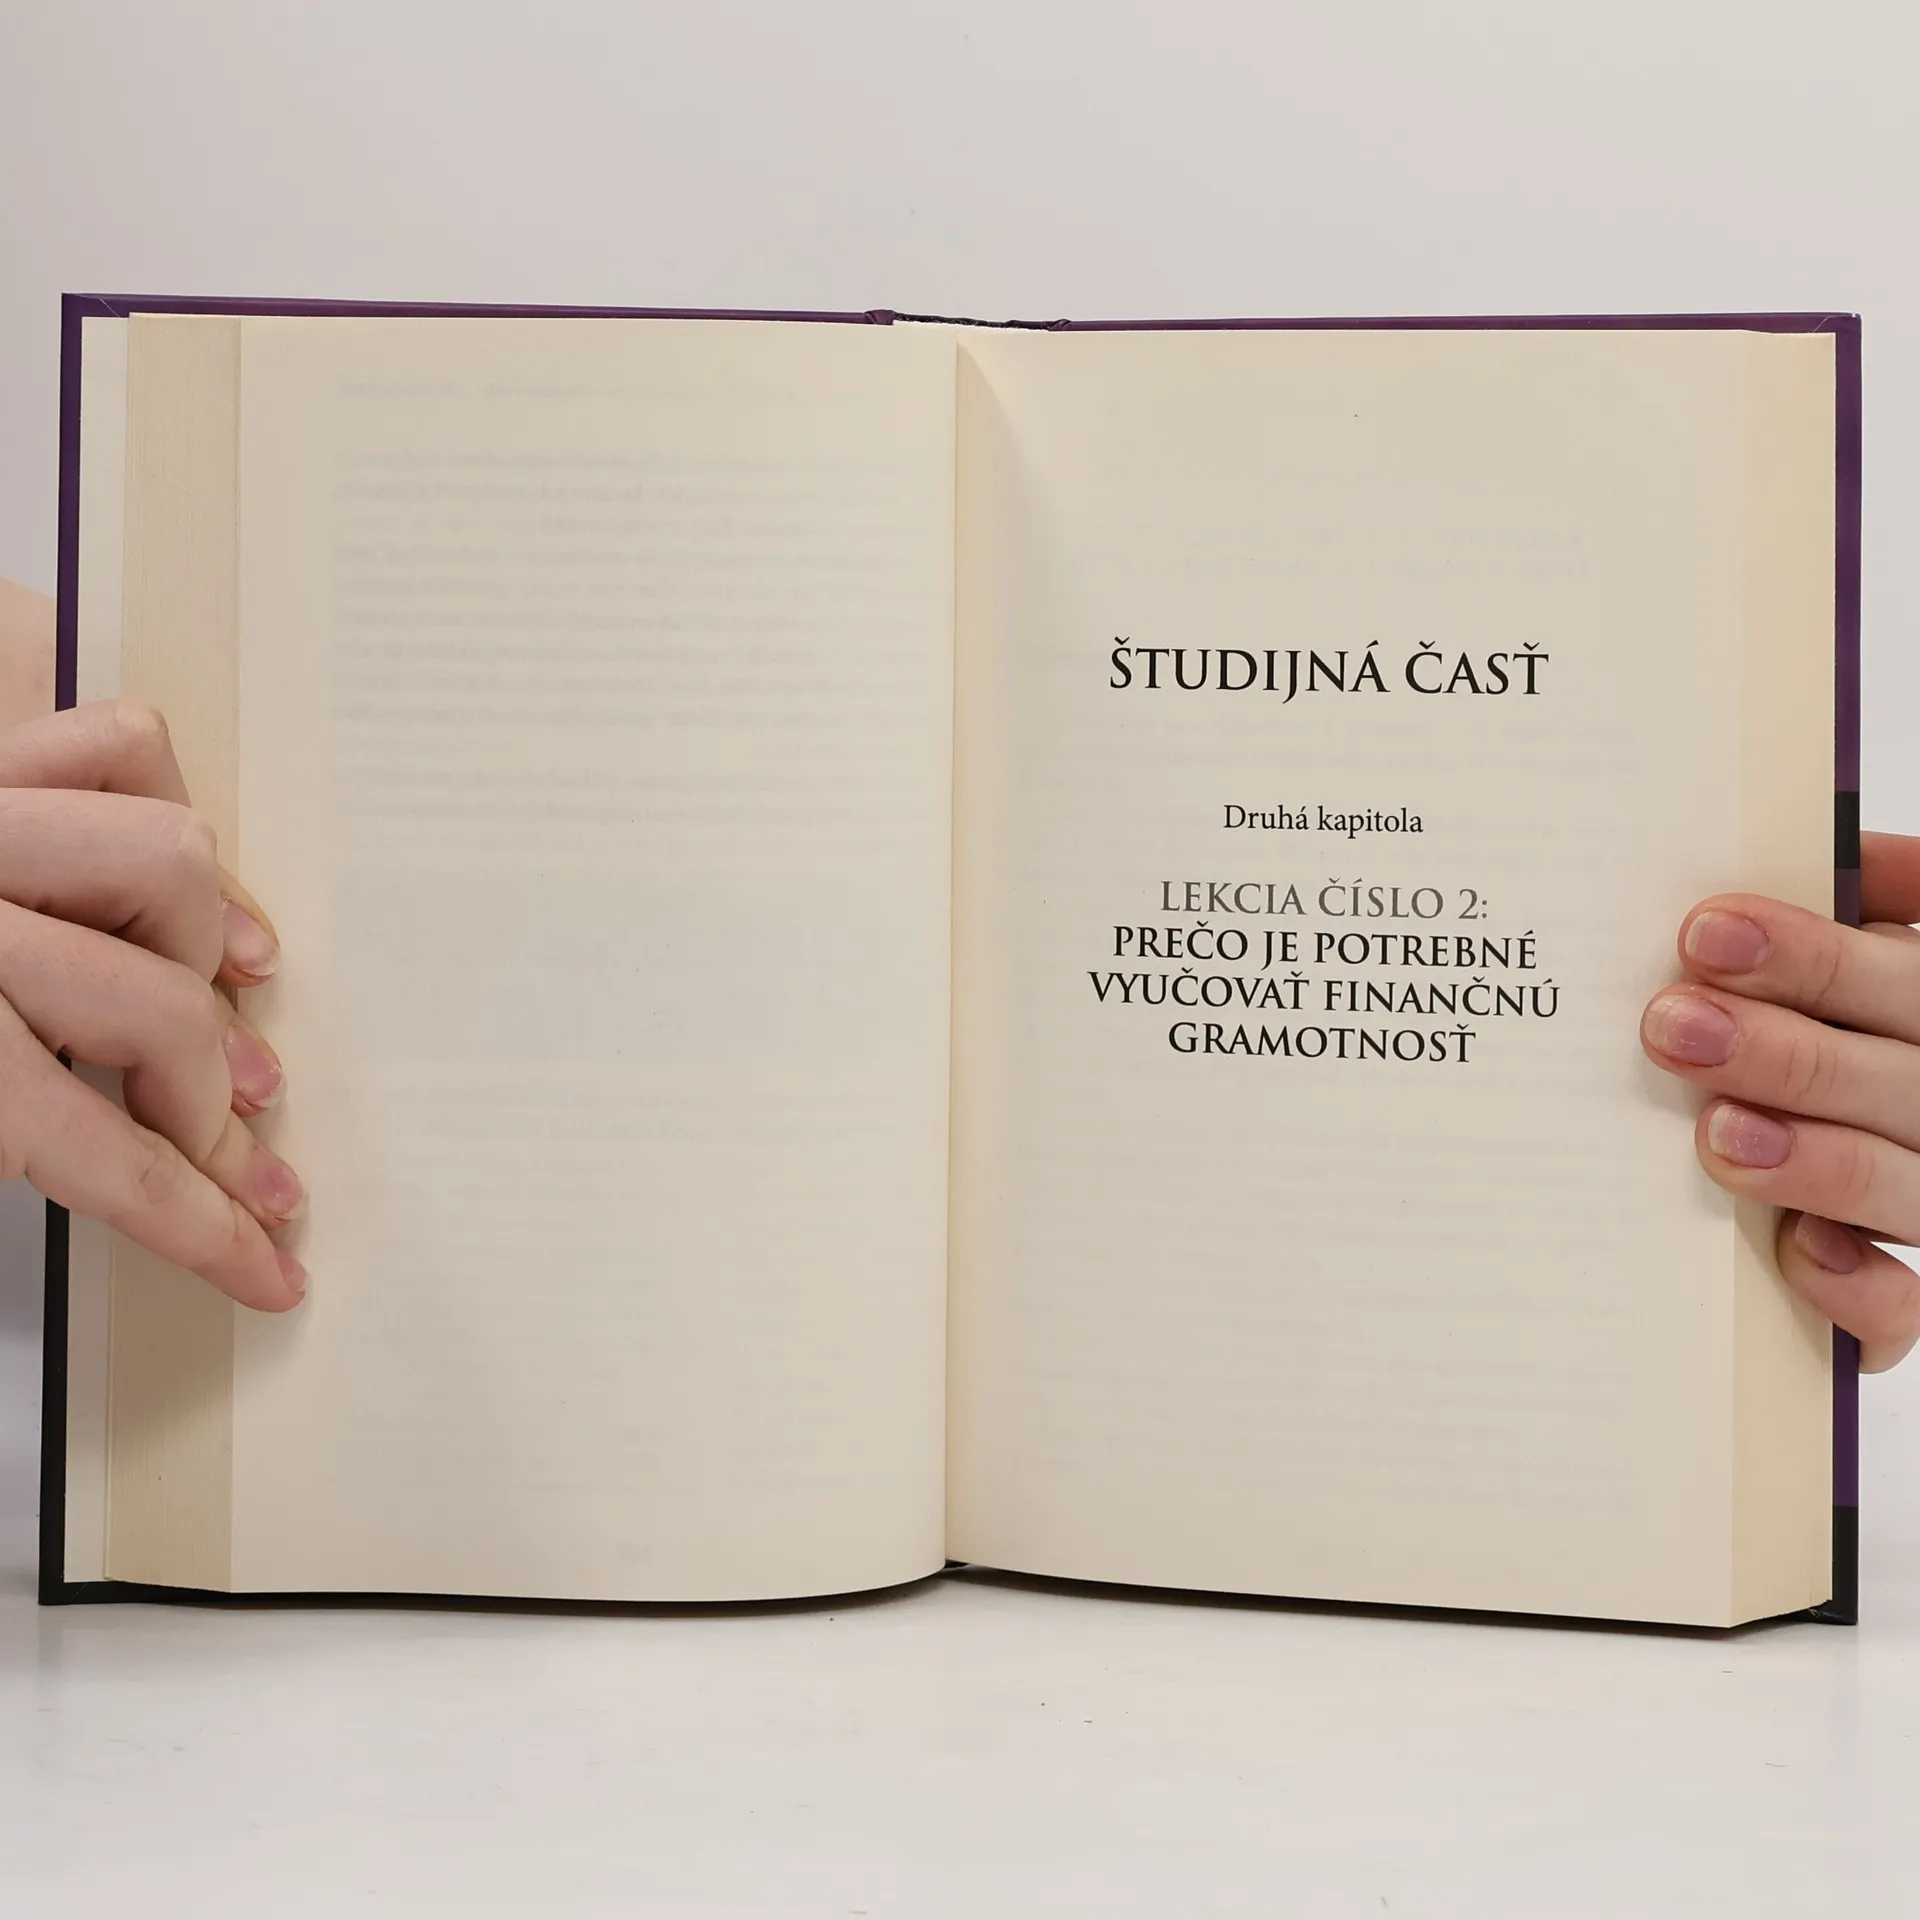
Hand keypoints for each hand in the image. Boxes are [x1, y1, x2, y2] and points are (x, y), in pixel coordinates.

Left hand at [0, 581, 302, 1310]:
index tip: (267, 1267)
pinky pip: (116, 746)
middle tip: (231, 1150)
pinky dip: (164, 797)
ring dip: (208, 942)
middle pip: (164, 1017)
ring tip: (224, 992)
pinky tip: (174, 869)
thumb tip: (99, 1181)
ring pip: (170, 863)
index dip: (205, 1230)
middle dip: (215, 1107)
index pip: (113, 1163)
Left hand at [1642, 834, 1919, 1370]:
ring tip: (1714, 1131)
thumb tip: (1828, 852)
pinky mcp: (1900, 1292)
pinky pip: (1901, 1306)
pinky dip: (1856, 1286)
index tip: (1703, 930)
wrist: (1869, 1145)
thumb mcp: (1859, 963)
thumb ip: (1865, 904)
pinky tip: (1796, 1250)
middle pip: (1897, 1078)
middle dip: (1783, 1049)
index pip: (1906, 978)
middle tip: (1670, 1025)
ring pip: (1900, 1184)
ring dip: (1810, 1158)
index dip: (1813, 954)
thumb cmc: (1838, 1031)